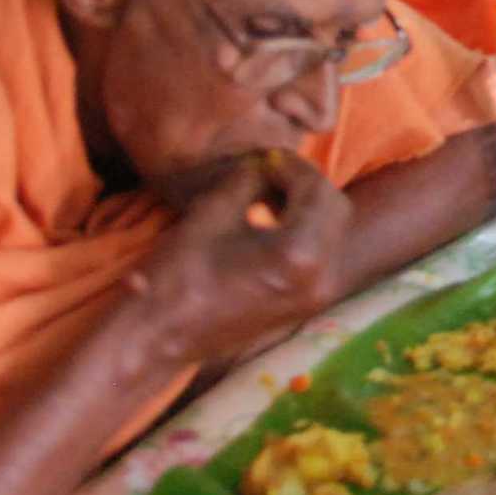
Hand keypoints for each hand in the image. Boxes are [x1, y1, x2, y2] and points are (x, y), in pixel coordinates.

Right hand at [121, 155, 353, 370]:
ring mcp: (318, 296)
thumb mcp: (212, 211)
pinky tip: (271, 223)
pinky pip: (323, 255)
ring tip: (268, 194)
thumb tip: (268, 162)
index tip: (266, 157)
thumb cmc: (178, 274)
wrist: (159, 337)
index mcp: (299, 255)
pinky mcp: (308, 305)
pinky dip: (306, 231)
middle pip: (335, 208)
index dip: (292, 165)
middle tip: (270, 171)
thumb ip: (250, 178)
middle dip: (306, 183)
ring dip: (307, 205)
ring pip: (333, 231)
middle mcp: (321, 278)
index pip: (316, 189)